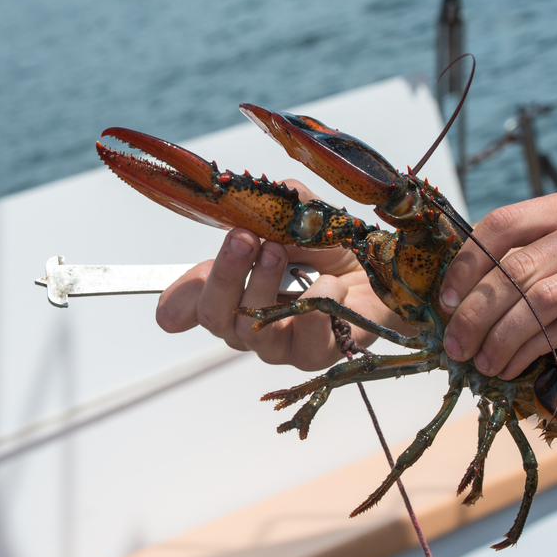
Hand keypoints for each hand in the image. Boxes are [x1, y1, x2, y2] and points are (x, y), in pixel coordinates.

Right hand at [155, 180, 404, 370]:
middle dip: (225, 275)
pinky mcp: (318, 355)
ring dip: (264, 286)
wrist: (387, 275)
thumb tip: (252, 201)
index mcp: (237, 294)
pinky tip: (334, 283)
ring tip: (281, 251)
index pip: (194, 305)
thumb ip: (273, 208)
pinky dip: (320, 303)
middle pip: (217, 318)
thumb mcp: (301, 218)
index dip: (178, 301)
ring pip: (254, 332)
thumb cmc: (336, 251)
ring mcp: (283, 346)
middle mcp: (252, 326)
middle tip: (243, 238)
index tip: (169, 303)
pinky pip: (308, 339)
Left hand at [438, 189, 556, 378]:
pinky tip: (514, 368)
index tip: (445, 302)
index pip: (502, 225)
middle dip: (474, 312)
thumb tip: (467, 304)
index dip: (465, 265)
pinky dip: (531, 351)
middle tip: (454, 345)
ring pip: (538, 300)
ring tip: (481, 362)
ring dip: (499, 337)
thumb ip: (538, 264)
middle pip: (514, 267)